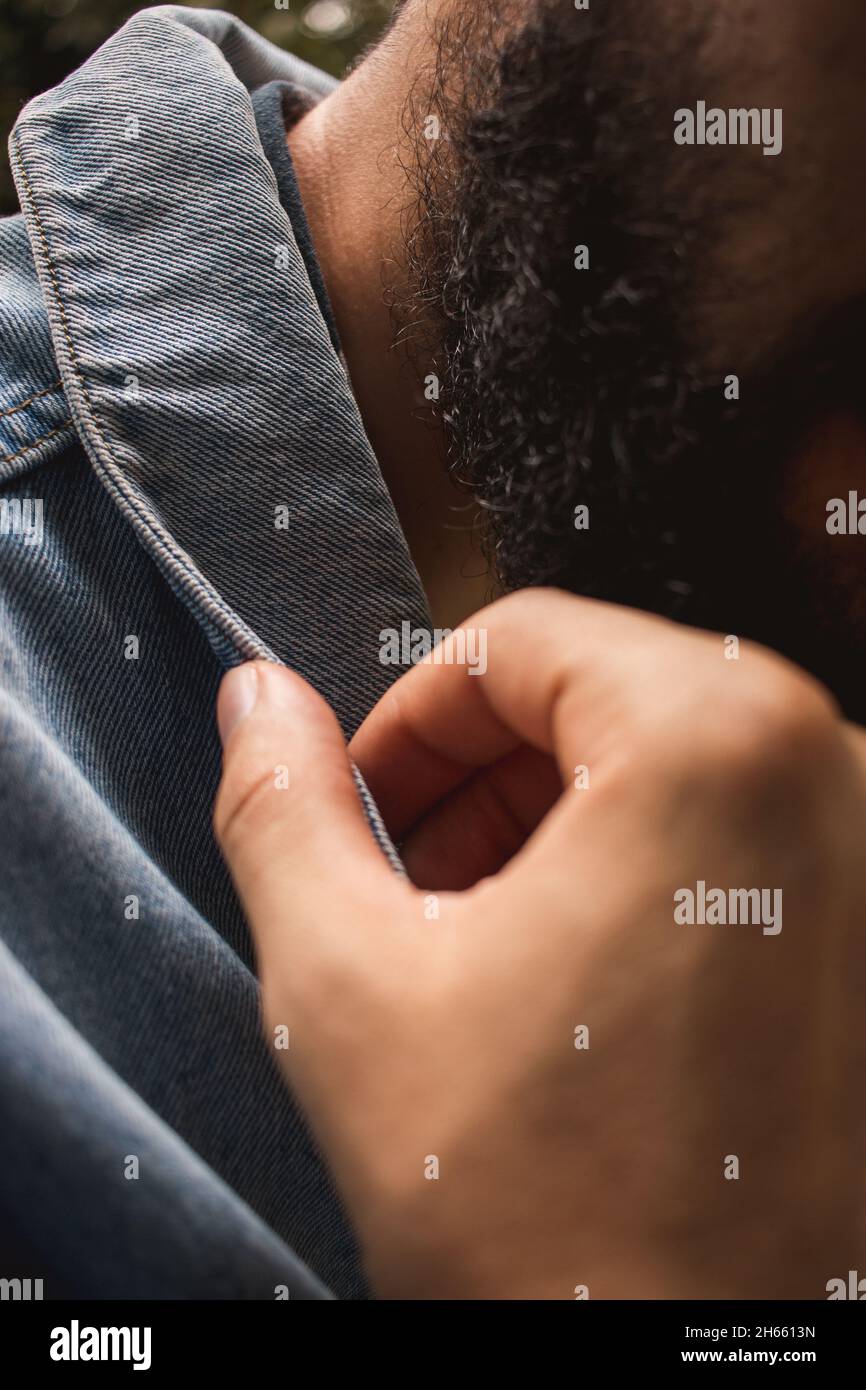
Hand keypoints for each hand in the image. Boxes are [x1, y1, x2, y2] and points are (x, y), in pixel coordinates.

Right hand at [213, 590, 865, 1298]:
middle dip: (477, 788)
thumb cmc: (557, 1225)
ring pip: (662, 772)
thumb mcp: (351, 987)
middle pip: (596, 699)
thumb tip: (260, 707)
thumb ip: (282, 812)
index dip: (409, 724)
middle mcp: (829, 775)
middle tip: (411, 893)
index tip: (366, 809)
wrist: (695, 1387)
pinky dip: (635, 878)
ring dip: (549, 837)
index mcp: (715, 742)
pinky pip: (733, 844)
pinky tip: (577, 989)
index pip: (518, 639)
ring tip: (483, 954)